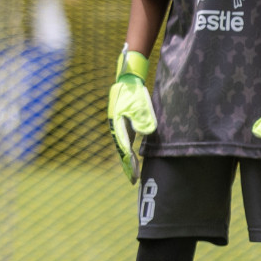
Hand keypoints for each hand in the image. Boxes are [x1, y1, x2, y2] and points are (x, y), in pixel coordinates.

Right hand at [107, 46, 156, 183]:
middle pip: (121, 150)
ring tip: (132, 173)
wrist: (127, 80)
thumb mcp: (139, 104)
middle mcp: (116, 127)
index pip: (124, 148)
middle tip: (132, 180)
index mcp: (118, 124)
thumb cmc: (134, 92)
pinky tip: (133, 157)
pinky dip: (129, 151)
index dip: (129, 163)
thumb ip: (142, 119)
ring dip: (127, 160)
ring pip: (122, 147)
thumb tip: (144, 133)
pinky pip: (125, 141)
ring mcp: (118, 126)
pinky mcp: (123, 123)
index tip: (133, 175)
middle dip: (126, 166)